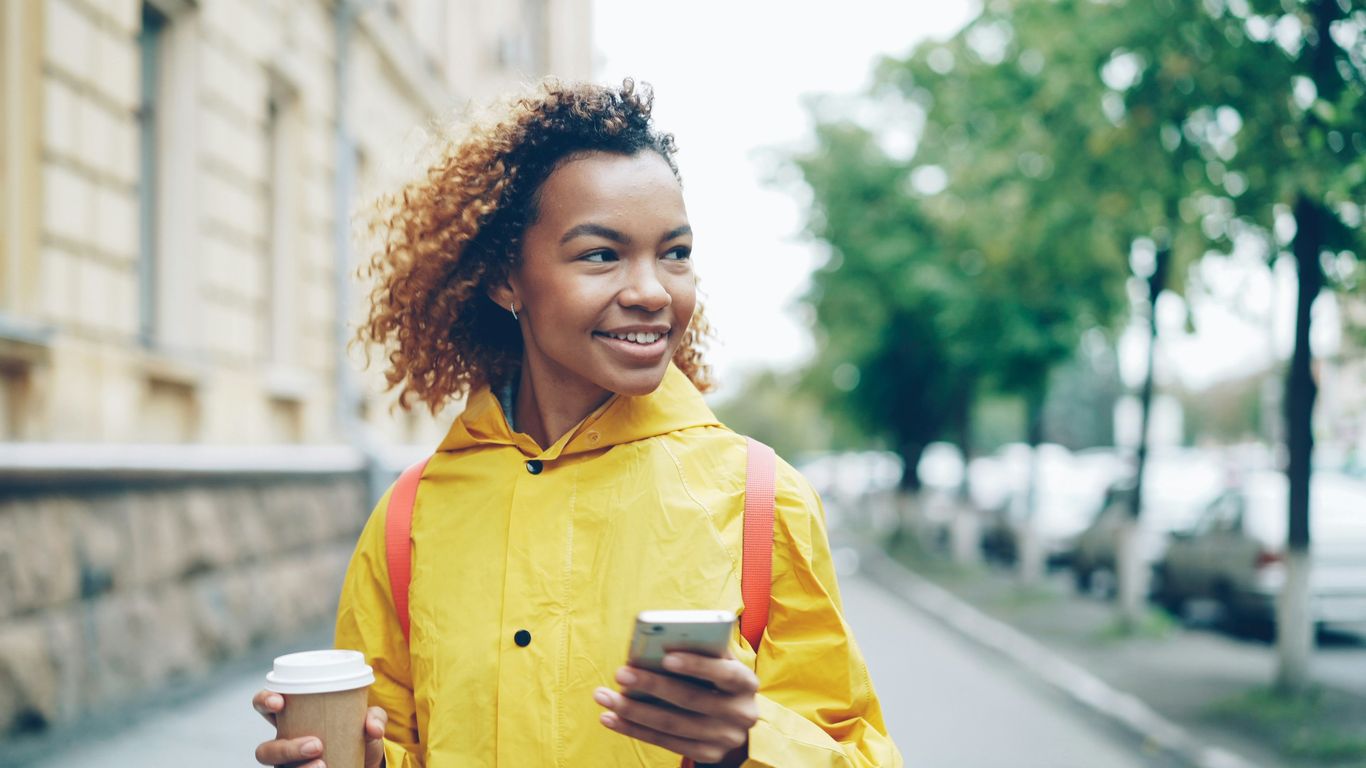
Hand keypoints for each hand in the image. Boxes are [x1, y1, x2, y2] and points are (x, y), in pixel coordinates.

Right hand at [252, 688, 387, 767]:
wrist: (367, 764)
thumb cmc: (360, 735)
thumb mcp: (370, 722)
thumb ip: (374, 717)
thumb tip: (372, 727)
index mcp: (294, 718)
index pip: (265, 706)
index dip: (264, 701)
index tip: (279, 702)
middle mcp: (285, 744)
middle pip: (265, 750)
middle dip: (285, 749)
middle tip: (316, 744)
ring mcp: (290, 767)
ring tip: (322, 764)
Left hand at [594, 651, 758, 765]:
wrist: (736, 721)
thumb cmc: (719, 680)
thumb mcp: (720, 663)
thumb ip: (701, 651)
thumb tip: (658, 641)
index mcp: (746, 683)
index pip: (725, 673)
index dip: (696, 665)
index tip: (665, 656)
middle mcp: (740, 714)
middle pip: (691, 699)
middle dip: (652, 685)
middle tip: (621, 673)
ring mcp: (722, 738)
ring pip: (671, 724)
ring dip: (633, 711)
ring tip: (604, 696)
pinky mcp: (706, 754)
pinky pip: (664, 742)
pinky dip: (634, 729)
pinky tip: (610, 717)